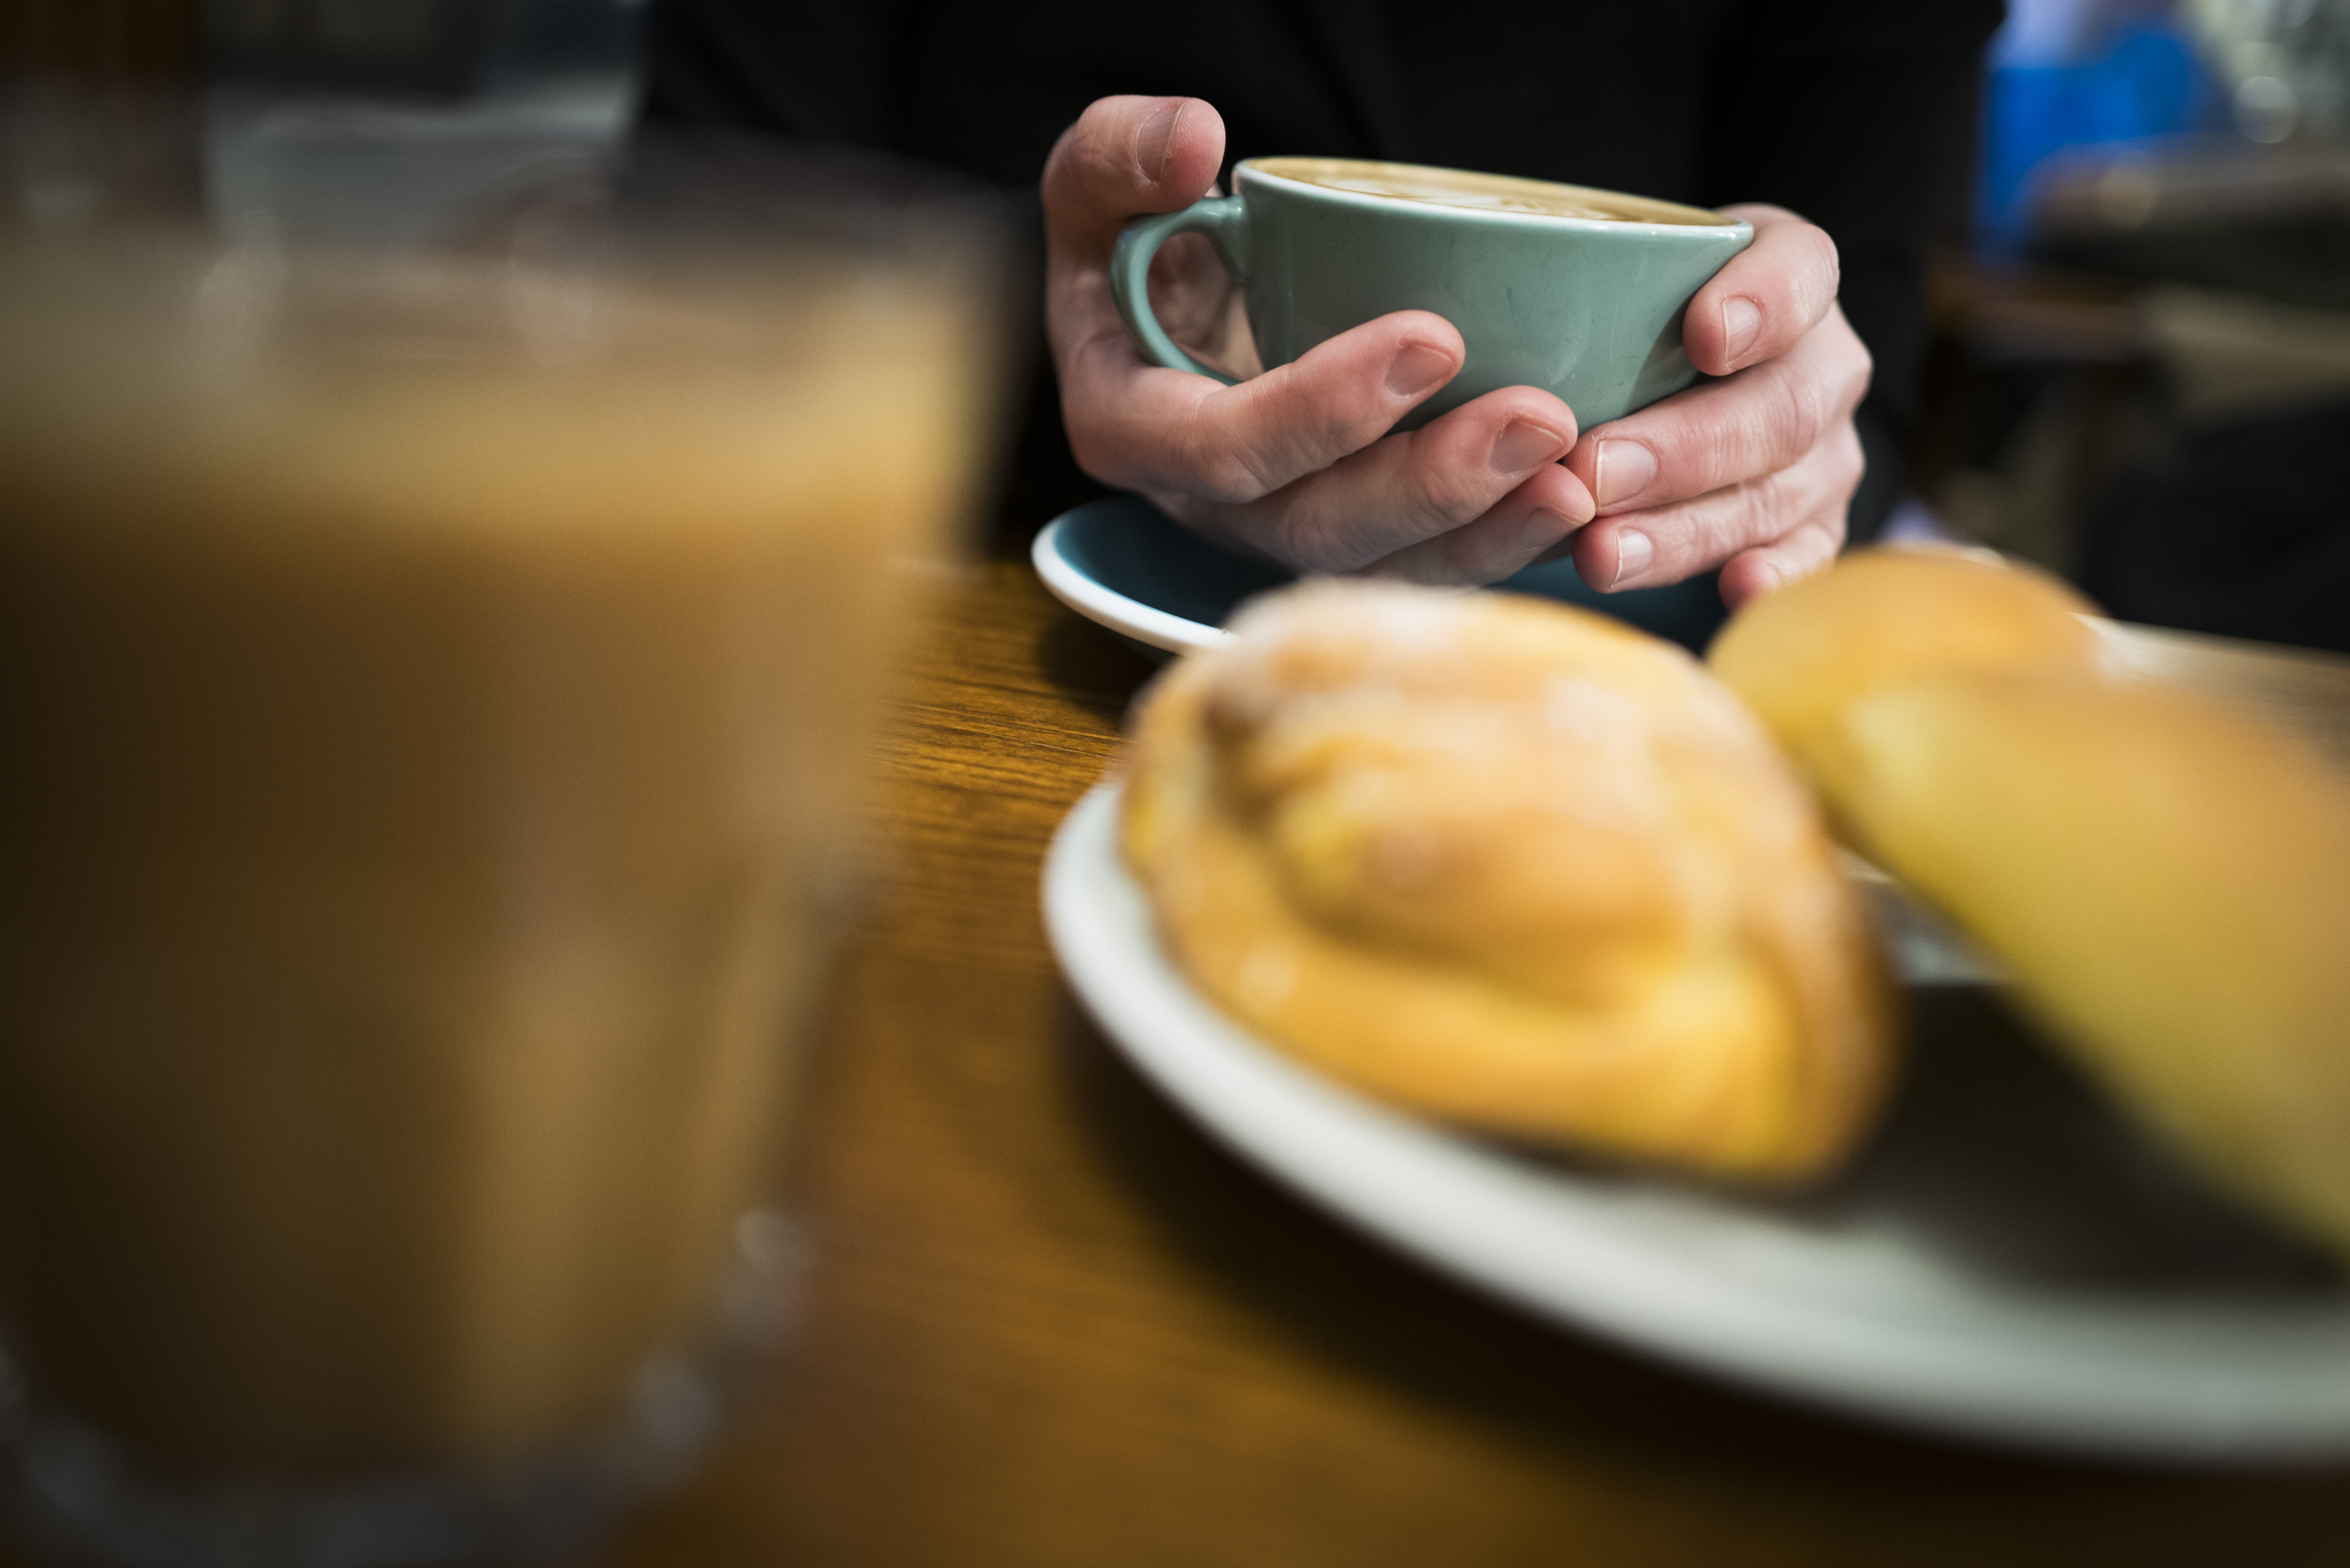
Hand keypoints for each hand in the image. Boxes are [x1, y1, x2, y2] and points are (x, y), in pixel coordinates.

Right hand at [1044, 95, 1595, 584]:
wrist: (1154, 315)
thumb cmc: (1128, 248)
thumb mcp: (1096, 189)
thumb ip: (1121, 158)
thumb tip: (1195, 144)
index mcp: (1132, 431)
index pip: (1225, 448)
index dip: (1324, 410)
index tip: (1434, 338)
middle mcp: (1206, 507)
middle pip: (1319, 528)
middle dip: (1433, 485)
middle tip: (1540, 420)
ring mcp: (1279, 532)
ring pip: (1384, 567)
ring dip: (1488, 532)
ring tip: (1578, 479)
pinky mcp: (1346, 538)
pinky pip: (1426, 565)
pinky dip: (1505, 543)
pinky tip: (1580, 504)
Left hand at [1558, 205, 1871, 608]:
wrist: (1687, 384)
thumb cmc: (1634, 319)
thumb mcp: (1614, 277)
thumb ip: (1578, 285)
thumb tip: (1443, 326)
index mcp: (1787, 275)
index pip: (1800, 270)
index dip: (1763, 302)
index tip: (1705, 334)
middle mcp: (1821, 364)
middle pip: (1779, 406)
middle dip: (1683, 447)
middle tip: (1594, 472)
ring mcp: (1824, 455)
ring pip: (1774, 494)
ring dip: (1685, 528)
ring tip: (1601, 552)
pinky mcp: (1813, 527)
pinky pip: (1804, 558)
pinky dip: (1771, 576)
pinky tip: (1732, 589)